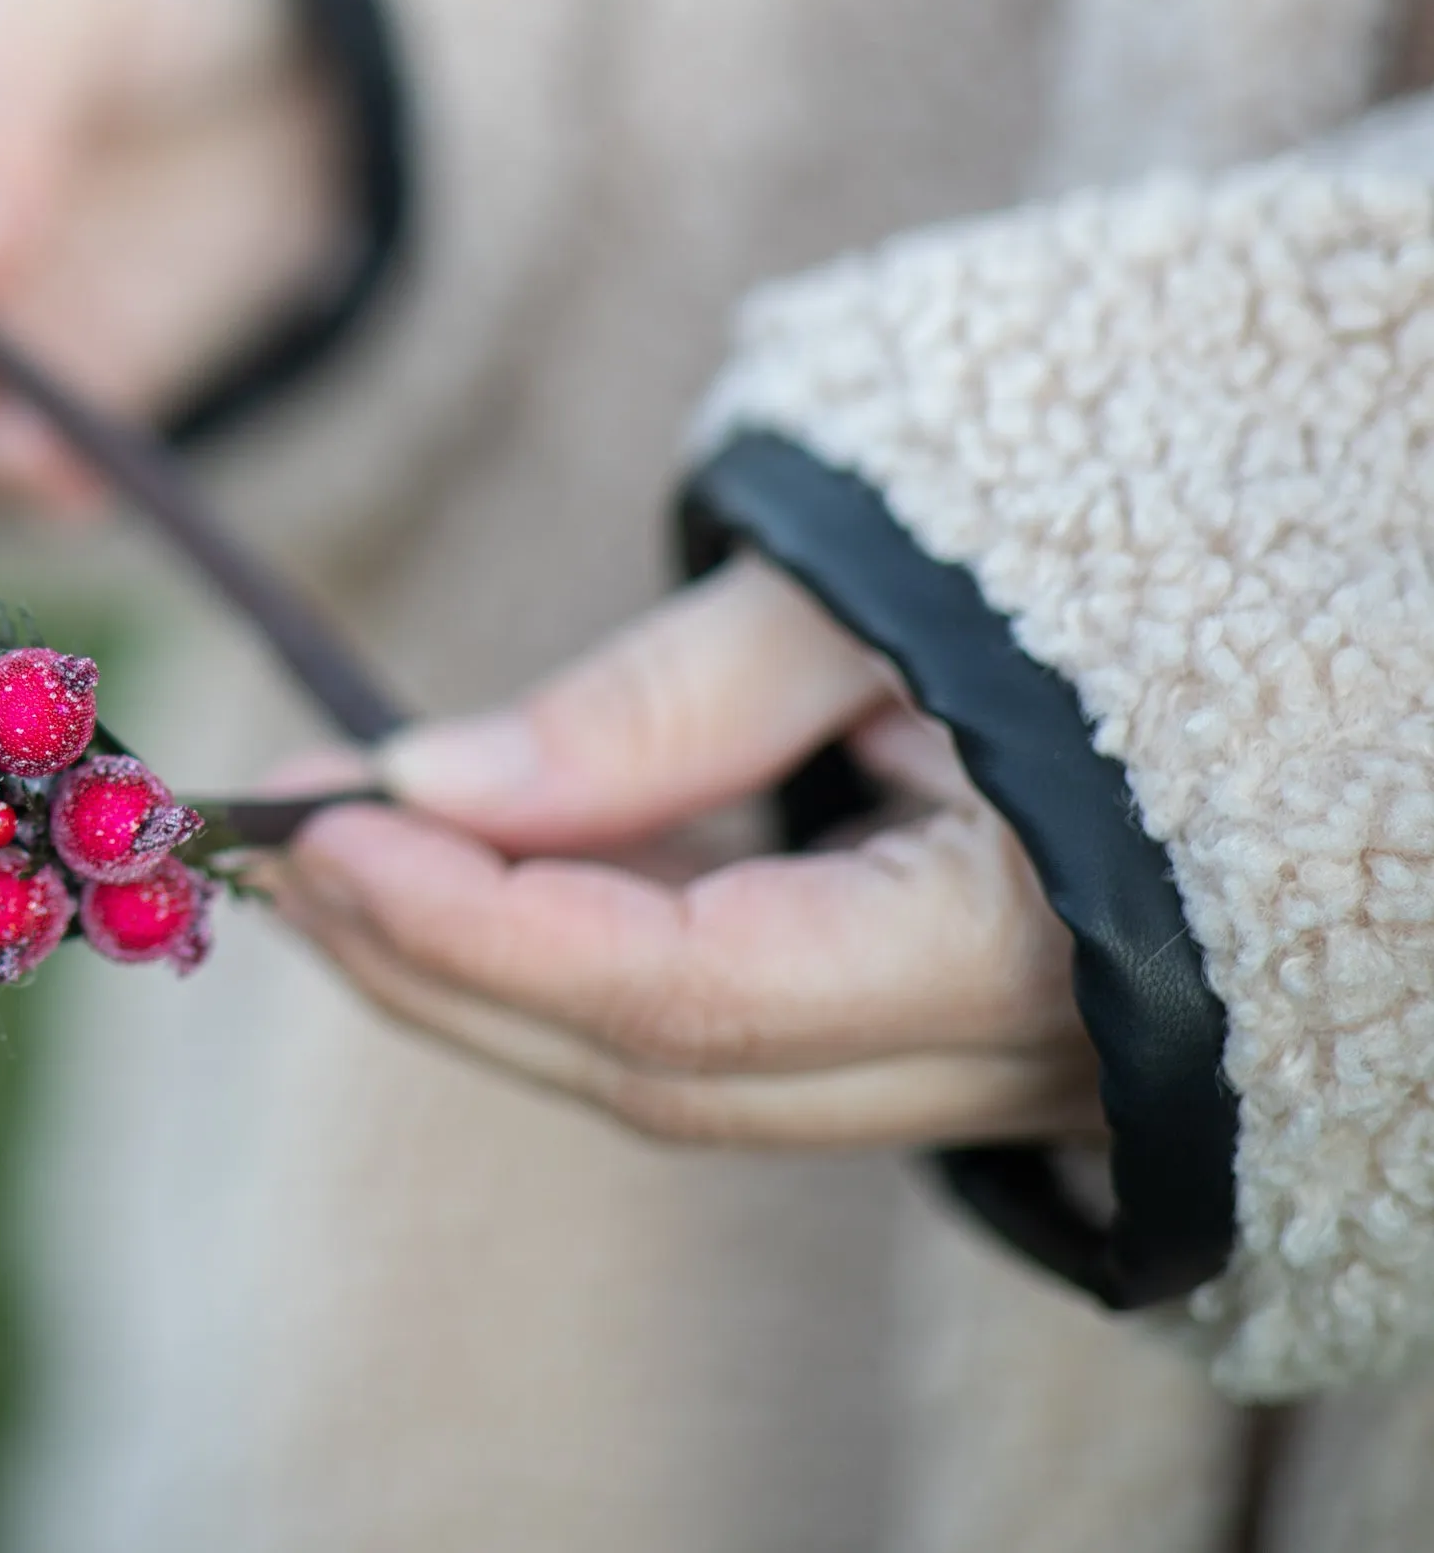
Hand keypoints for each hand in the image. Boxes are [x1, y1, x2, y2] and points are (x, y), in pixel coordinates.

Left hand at [254, 558, 1101, 1147]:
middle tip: (276, 841)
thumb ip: (663, 707)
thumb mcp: (888, 578)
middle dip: (441, 962)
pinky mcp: (962, 1026)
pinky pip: (744, 1029)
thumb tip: (425, 783)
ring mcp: (1001, 1067)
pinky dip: (593, 953)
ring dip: (494, 967)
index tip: (314, 819)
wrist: (1358, 566)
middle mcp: (1018, 1059)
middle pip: (657, 1068)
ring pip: (689, 1069)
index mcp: (1024, 950)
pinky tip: (486, 857)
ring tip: (339, 839)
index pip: (680, 998)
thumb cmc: (1138, 531)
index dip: (473, 925)